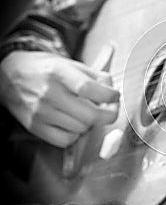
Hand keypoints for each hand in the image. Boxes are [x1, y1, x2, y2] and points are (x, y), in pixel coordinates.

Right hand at [0, 51, 119, 147]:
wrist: (10, 76)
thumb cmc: (45, 70)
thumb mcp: (70, 64)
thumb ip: (95, 76)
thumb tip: (112, 91)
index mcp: (58, 72)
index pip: (88, 88)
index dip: (109, 96)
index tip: (115, 96)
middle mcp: (48, 93)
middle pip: (89, 115)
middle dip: (108, 115)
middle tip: (110, 110)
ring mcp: (40, 112)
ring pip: (81, 129)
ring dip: (90, 123)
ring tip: (86, 112)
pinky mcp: (35, 127)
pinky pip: (66, 140)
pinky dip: (75, 134)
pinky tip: (73, 122)